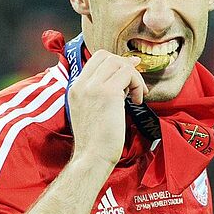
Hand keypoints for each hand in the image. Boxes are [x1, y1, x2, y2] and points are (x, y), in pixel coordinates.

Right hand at [68, 50, 147, 166]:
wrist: (92, 157)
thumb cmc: (96, 141)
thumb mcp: (90, 111)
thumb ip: (100, 93)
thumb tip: (122, 74)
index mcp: (75, 88)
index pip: (95, 60)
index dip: (114, 62)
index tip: (128, 72)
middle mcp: (82, 84)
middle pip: (105, 55)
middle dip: (124, 65)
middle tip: (134, 83)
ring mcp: (93, 87)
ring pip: (118, 62)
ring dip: (133, 76)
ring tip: (136, 95)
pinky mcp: (108, 93)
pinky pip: (128, 74)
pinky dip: (137, 84)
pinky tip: (137, 100)